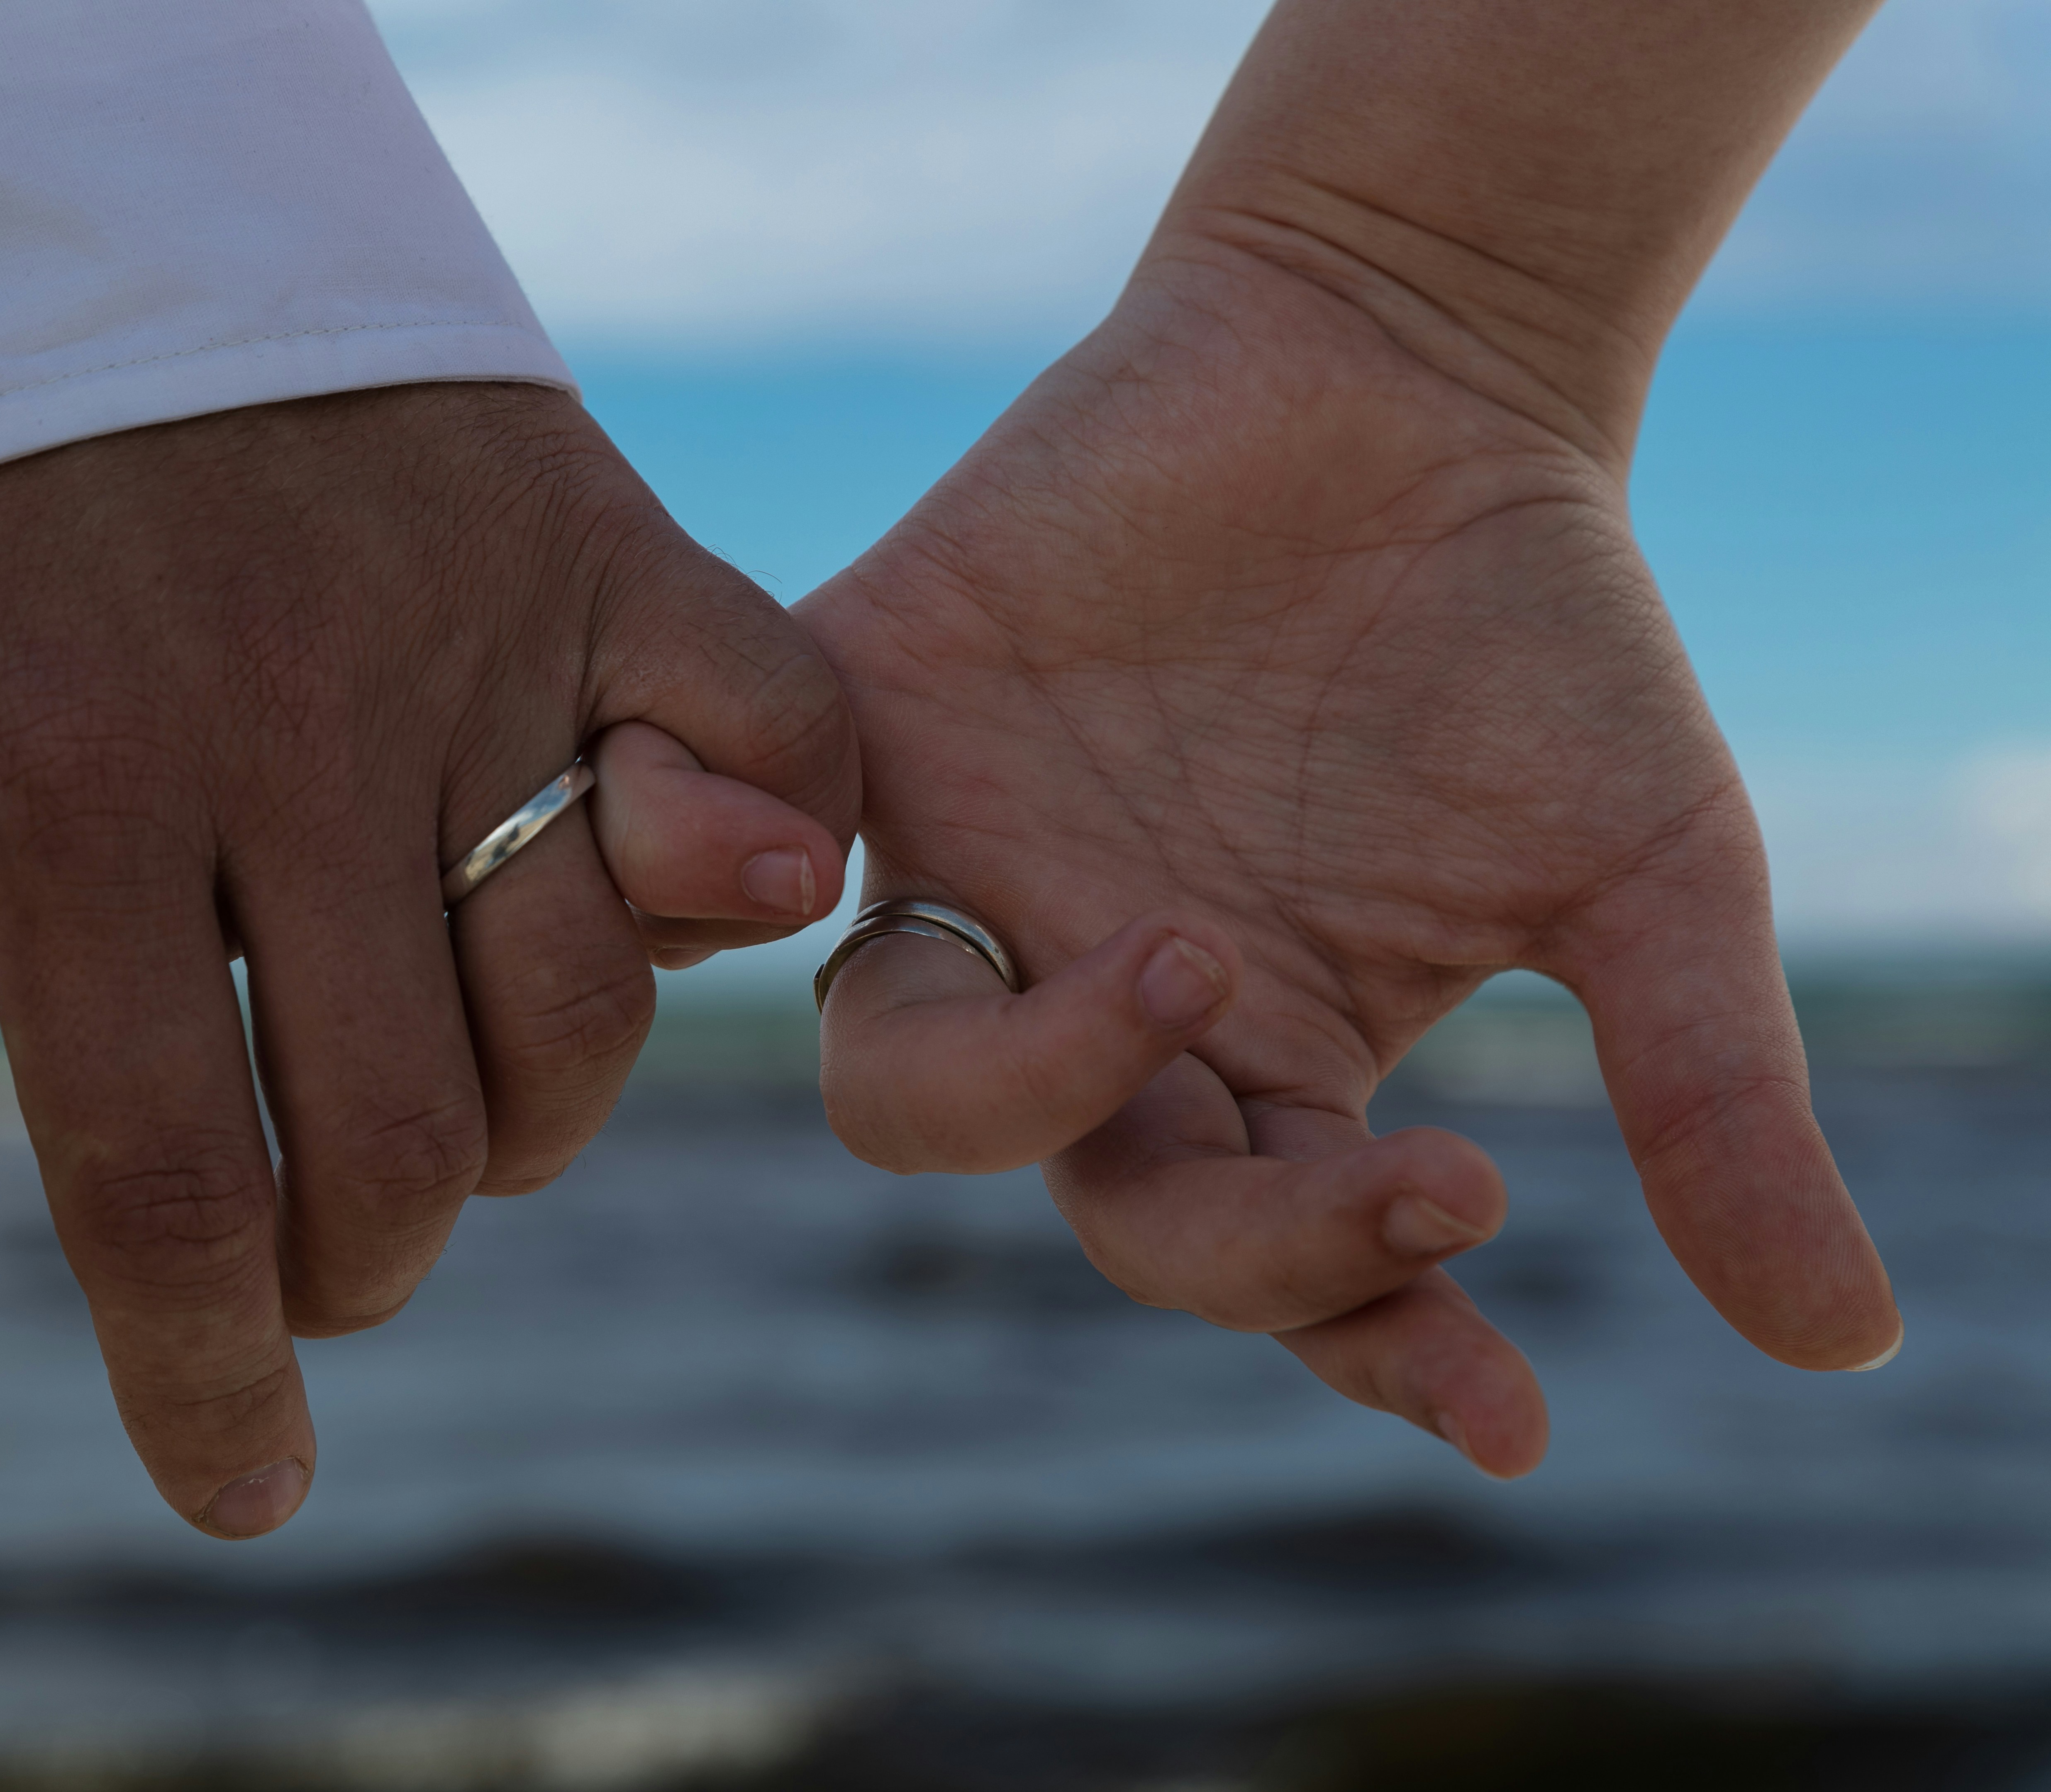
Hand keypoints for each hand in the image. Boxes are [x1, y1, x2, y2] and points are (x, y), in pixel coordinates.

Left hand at [0, 383, 855, 1534]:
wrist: (45, 197)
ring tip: (431, 1086)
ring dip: (518, 1122)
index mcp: (68, 792)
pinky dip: (766, 853)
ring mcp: (473, 631)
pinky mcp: (596, 538)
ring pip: (580, 1003)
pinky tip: (669, 901)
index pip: (168, 1181)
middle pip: (394, 1132)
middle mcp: (292, 730)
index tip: (246, 1495)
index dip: (210, 1378)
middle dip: (351, 1261)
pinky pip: (775, 736)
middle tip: (309, 1251)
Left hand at [800, 250, 1897, 1477]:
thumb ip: (1711, 1102)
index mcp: (1270, 1064)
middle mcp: (1102, 1002)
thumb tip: (1843, 1345)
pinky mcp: (873, 716)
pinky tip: (811, 849)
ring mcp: (977, 870)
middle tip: (1413, 1176)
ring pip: (892, 1076)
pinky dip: (725, 857)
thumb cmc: (1536, 628)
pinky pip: (727, 839)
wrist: (1409, 376)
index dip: (1382, 1350)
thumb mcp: (1649, 874)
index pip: (1293, 1270)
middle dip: (1248, 1245)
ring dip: (1018, 1079)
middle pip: (1103, 1205)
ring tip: (1185, 962)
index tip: (1509, 1420)